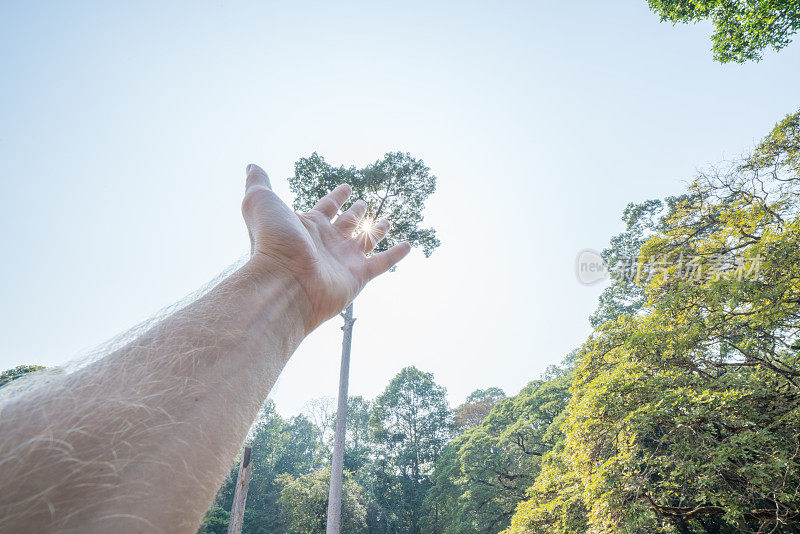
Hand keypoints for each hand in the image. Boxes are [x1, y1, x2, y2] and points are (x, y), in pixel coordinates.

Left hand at [241, 164, 410, 331]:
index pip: (326, 206)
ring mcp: (343, 260)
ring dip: (376, 231)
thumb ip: (259, 183)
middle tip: (364, 203)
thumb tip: (252, 165)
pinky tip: (407, 246)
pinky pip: (381, 263)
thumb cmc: (271, 242)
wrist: (283, 282)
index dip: (336, 197)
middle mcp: (326, 242)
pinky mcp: (358, 276)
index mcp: (308, 225)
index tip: (347, 187)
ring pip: (365, 241)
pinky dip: (395, 255)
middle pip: (346, 224)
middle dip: (355, 213)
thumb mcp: (261, 202)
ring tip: (386, 222)